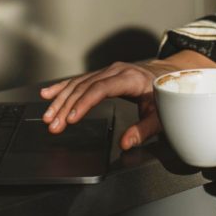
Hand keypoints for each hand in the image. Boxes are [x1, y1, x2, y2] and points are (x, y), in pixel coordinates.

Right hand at [40, 60, 173, 149]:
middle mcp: (115, 71)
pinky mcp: (102, 75)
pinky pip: (79, 81)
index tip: (71, 118)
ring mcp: (107, 71)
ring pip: (79, 84)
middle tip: (53, 125)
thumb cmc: (164, 95)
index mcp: (129, 78)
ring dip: (61, 100)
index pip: (101, 89)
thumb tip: (125, 144)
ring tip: (47, 116)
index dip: (84, 103)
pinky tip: (48, 95)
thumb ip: (143, 130)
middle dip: (66, 107)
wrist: (168, 76)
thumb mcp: (160, 115)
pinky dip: (62, 88)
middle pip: (85, 87)